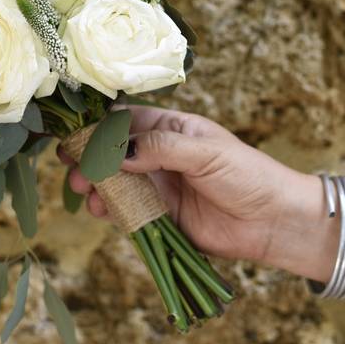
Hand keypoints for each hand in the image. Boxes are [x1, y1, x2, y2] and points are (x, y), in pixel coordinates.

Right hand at [58, 107, 337, 281]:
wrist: (275, 222)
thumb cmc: (248, 176)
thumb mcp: (206, 152)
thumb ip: (161, 148)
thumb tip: (119, 150)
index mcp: (174, 129)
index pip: (128, 121)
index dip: (98, 127)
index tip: (72, 136)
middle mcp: (163, 155)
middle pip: (115, 153)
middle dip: (90, 159)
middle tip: (70, 168)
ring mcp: (161, 186)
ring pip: (117, 183)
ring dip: (97, 186)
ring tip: (84, 191)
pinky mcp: (162, 217)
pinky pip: (129, 211)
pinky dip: (111, 210)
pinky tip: (101, 209)